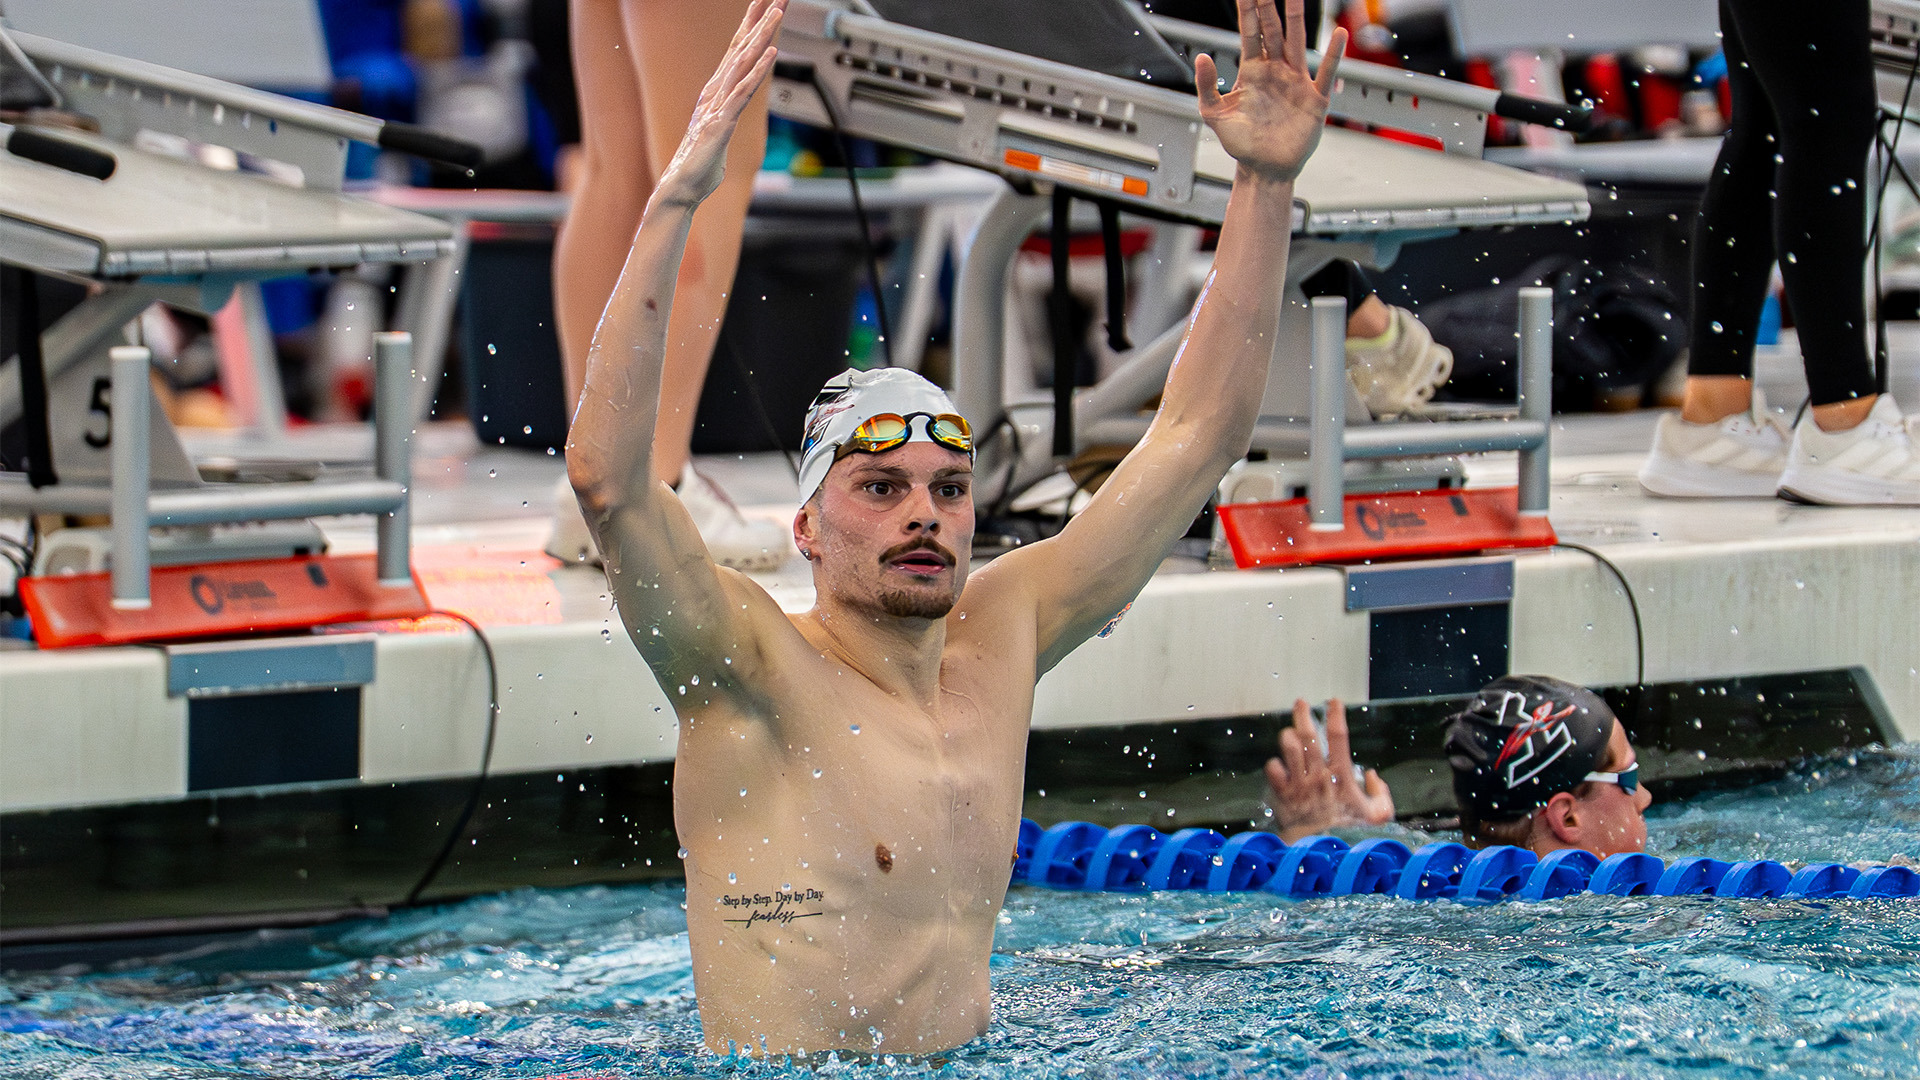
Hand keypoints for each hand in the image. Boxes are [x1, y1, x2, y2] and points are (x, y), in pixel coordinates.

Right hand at [653, 0, 784, 208]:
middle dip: (760, 19)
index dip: (752, 26)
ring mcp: (717, 105)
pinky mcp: (722, 122)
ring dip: (761, 35)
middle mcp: (715, 92)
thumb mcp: (717, 135)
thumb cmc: (698, 167)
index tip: (766, 4)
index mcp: (715, 92)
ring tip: (777, 11)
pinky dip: (758, 71)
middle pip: (741, 47)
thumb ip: (723, 120)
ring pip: (743, 62)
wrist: (679, 189)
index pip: (737, 52)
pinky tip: (771, 53)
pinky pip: (743, 92)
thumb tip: (726, 119)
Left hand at [1194, 0, 1345, 182]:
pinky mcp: (1313, 99)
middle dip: (1269, 4)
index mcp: (1252, 70)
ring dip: (1297, 18)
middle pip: (1273, 29)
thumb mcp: (1215, 114)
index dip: (1248, 9)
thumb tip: (1201, 56)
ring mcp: (1296, 81)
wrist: (1264, 169)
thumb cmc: (1241, 143)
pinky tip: (1339, 35)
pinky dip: (1333, 55)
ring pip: (1297, 42)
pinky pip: (1325, 72)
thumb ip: (1207, 85)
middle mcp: (1275, 70)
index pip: (1250, 31)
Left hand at [1263, 698, 1394, 841]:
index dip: (1336, 715)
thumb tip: (1374, 776)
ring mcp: (1299, 783)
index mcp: (1341, 775)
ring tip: (1289, 732)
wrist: (1324, 853)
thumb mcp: (1378, 816)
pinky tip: (1279, 765)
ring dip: (1288, 737)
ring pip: (1288, 748)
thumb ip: (1381, 794)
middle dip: (1303, 715)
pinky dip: (1274, 764)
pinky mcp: (1283, 794)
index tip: (1332, 702)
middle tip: (1300, 703)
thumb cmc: (1351, 834)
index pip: (1339, 737)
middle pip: (1308, 735)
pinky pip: (1273, 769)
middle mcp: (1318, 775)